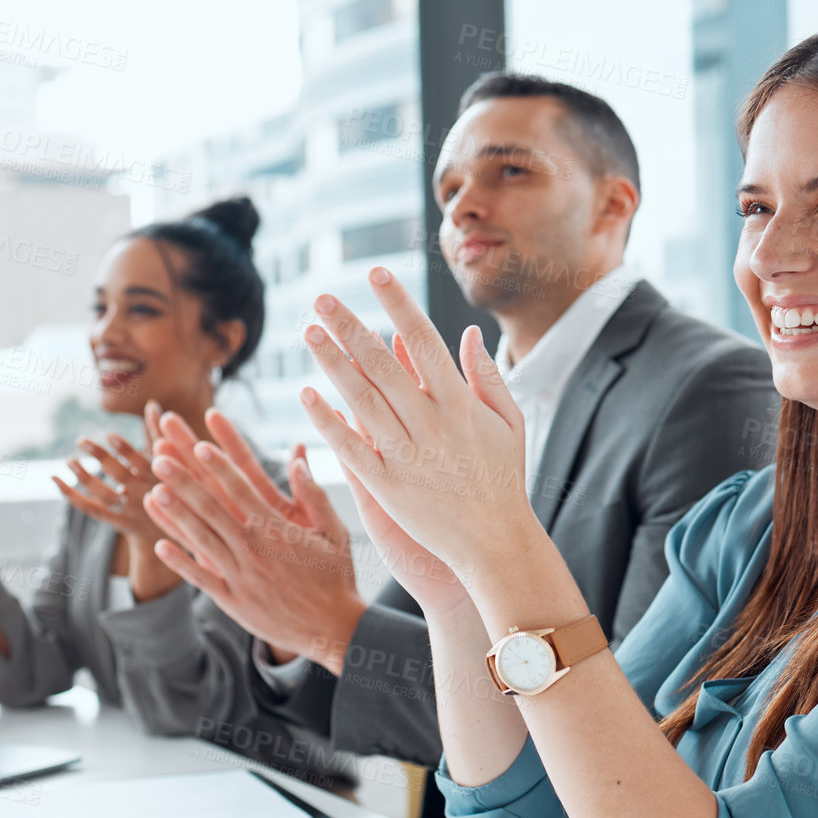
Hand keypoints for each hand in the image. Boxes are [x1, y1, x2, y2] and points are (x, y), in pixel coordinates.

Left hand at [51, 401, 170, 547]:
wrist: (181, 531)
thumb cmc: (176, 488)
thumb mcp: (176, 462)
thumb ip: (158, 434)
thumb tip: (152, 405)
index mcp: (160, 477)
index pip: (140, 462)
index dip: (124, 450)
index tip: (109, 435)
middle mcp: (145, 494)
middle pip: (118, 474)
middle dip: (99, 456)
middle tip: (81, 441)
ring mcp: (131, 510)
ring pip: (101, 492)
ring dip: (83, 475)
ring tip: (70, 461)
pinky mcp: (119, 522)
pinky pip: (90, 508)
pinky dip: (70, 494)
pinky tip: (55, 480)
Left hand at [141, 408, 367, 675]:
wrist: (332, 629)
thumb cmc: (335, 577)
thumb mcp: (334, 532)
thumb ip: (314, 496)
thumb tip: (299, 460)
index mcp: (277, 530)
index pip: (241, 490)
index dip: (218, 466)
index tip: (199, 445)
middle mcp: (254, 549)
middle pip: (212, 508)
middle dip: (184, 481)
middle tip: (161, 458)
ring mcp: (241, 576)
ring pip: (202, 539)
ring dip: (175, 514)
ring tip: (154, 492)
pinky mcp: (233, 600)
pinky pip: (201, 578)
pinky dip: (180, 562)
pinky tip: (159, 545)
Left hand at [298, 268, 537, 576]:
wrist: (496, 544)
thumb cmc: (504, 481)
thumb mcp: (510, 423)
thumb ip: (486, 376)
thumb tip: (467, 332)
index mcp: (460, 403)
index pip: (421, 340)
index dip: (397, 303)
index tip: (376, 273)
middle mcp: (431, 424)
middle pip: (381, 364)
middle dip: (350, 326)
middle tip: (322, 297)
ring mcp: (406, 456)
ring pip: (360, 400)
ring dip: (332, 364)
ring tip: (309, 332)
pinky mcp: (386, 488)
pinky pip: (350, 448)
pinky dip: (328, 421)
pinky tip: (307, 395)